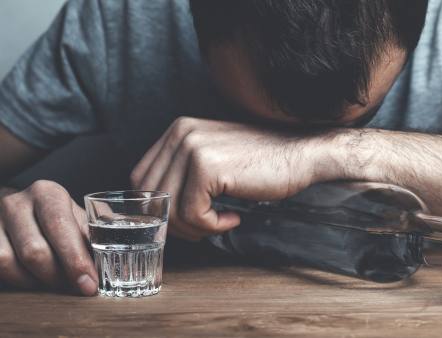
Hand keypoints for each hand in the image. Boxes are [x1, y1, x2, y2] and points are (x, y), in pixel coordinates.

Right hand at [0, 181, 97, 295]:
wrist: (19, 209)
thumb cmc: (56, 217)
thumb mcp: (77, 218)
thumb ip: (94, 234)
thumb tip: (121, 259)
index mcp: (48, 193)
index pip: (61, 227)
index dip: (75, 260)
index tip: (89, 283)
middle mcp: (17, 202)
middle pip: (35, 251)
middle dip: (59, 277)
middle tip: (76, 288)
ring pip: (10, 262)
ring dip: (36, 281)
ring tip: (55, 284)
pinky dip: (17, 280)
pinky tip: (33, 281)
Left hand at [131, 117, 329, 239]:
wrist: (300, 155)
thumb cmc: (261, 164)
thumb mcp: (214, 160)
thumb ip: (182, 175)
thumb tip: (155, 211)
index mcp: (177, 130)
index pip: (142, 179)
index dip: (159, 208)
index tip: (186, 220)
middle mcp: (180, 134)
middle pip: (151, 197)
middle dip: (175, 223)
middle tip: (204, 226)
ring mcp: (193, 148)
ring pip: (170, 209)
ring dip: (195, 227)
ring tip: (219, 222)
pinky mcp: (208, 167)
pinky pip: (193, 214)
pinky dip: (212, 225)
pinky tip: (233, 217)